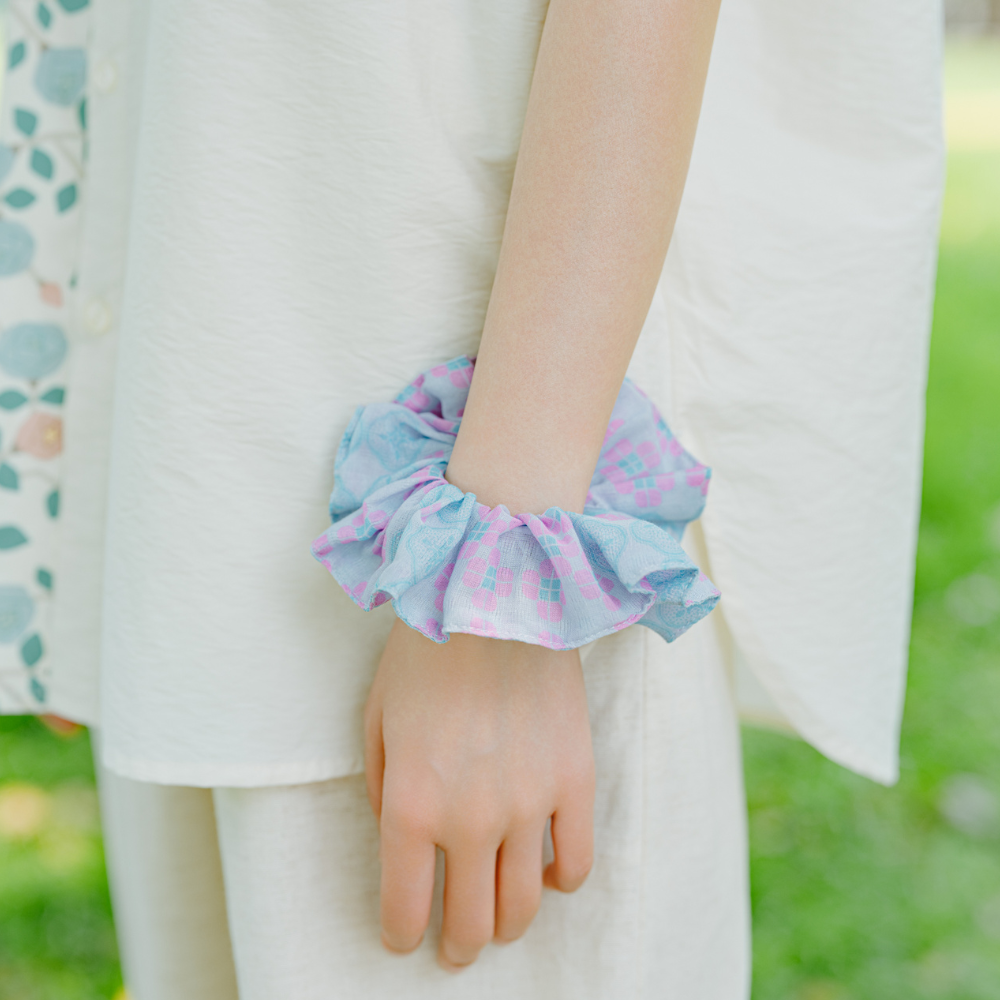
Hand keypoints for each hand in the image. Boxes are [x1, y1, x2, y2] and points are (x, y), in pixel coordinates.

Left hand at [365, 618, 594, 970]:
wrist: (497, 592)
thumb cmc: (426, 648)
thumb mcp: (376, 715)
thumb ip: (380, 785)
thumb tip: (397, 833)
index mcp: (410, 803)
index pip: (404, 908)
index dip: (401, 935)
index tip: (404, 938)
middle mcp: (470, 819)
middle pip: (469, 922)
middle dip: (456, 945)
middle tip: (453, 946)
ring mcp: (529, 805)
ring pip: (524, 907)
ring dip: (506, 927)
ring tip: (498, 922)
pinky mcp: (575, 782)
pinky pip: (578, 863)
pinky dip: (561, 882)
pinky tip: (545, 870)